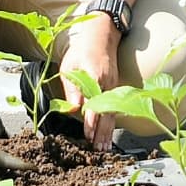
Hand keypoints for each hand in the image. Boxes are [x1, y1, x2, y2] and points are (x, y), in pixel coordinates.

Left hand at [67, 17, 125, 145]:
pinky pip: (115, 108)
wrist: (102, 36)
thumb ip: (72, 89)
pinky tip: (108, 134)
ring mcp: (115, 85)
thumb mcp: (70, 66)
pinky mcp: (116, 87)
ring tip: (105, 147)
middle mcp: (108, 83)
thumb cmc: (82, 51)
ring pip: (113, 112)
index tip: (88, 135)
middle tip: (98, 149)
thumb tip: (74, 109)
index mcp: (95, 76)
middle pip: (107, 112)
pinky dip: (112, 122)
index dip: (91, 121)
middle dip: (102, 132)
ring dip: (109, 131)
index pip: (94, 104)